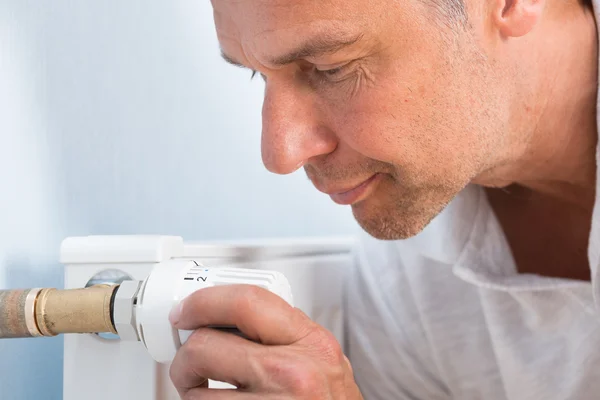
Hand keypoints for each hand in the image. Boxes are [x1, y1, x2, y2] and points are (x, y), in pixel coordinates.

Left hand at [168, 284, 362, 398]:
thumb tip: (235, 314)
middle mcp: (293, 374)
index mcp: (311, 343)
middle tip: (188, 360)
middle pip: (207, 344)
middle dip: (186, 354)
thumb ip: (287, 332)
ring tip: (205, 391)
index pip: (246, 302)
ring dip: (191, 390)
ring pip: (196, 390)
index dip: (203, 301)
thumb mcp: (323, 359)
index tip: (186, 309)